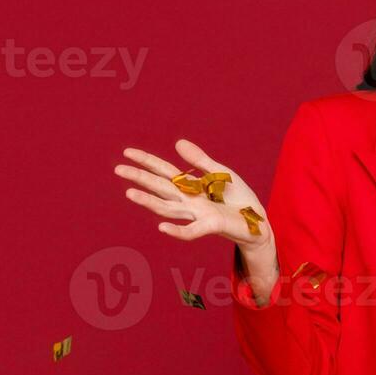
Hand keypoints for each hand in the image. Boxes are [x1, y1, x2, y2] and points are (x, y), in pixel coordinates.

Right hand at [114, 140, 271, 250]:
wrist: (257, 221)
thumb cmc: (237, 198)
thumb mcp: (220, 173)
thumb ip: (200, 160)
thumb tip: (177, 143)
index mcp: (190, 186)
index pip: (164, 171)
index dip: (146, 161)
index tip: (127, 152)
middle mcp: (189, 200)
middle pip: (160, 187)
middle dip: (140, 178)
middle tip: (118, 169)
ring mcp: (198, 214)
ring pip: (168, 208)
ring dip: (149, 201)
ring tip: (130, 193)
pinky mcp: (211, 225)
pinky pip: (191, 231)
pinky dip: (177, 231)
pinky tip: (162, 228)